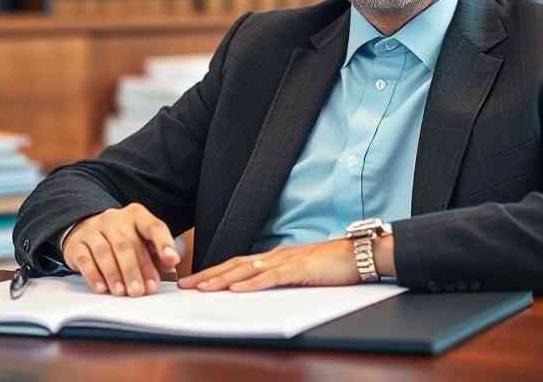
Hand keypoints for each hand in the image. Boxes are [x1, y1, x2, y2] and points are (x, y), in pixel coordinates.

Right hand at [62, 202, 180, 296]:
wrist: (86, 228)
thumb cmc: (121, 238)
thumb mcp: (141, 240)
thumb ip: (156, 253)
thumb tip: (169, 265)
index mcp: (136, 216)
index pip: (153, 226)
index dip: (164, 244)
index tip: (172, 260)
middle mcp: (114, 219)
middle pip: (127, 244)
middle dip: (136, 270)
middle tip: (141, 290)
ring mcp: (93, 229)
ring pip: (104, 252)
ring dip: (115, 274)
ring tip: (122, 292)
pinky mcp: (76, 244)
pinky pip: (84, 259)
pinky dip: (94, 275)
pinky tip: (102, 288)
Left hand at [177, 238, 361, 292]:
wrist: (357, 254)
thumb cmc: (331, 265)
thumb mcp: (299, 272)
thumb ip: (279, 277)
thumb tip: (257, 288)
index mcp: (274, 258)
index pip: (237, 265)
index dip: (214, 272)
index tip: (194, 282)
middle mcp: (275, 256)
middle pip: (234, 265)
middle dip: (208, 275)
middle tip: (185, 285)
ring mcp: (286, 262)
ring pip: (247, 270)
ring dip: (223, 279)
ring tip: (203, 288)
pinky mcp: (299, 269)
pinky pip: (271, 277)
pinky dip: (253, 283)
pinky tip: (238, 289)